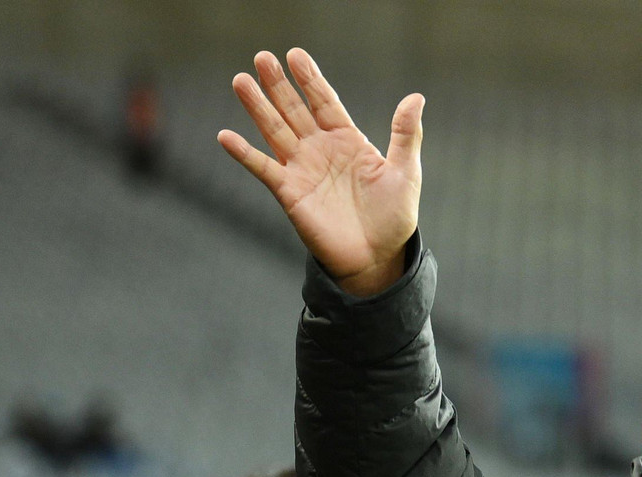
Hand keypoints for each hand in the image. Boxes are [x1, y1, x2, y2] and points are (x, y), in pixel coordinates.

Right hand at [218, 48, 423, 295]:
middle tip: (262, 57)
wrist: (377, 257)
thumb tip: (416, 97)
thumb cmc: (394, 216)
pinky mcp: (289, 193)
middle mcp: (321, 150)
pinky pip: (263, 168)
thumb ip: (406, 134)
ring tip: (240, 80)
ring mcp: (302, 170)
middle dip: (278, 84)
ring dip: (257, 107)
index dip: (310, 79)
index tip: (295, 55)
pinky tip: (226, 136)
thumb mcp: (406, 172)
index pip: (324, 102)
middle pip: (294, 110)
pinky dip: (244, 153)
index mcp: (348, 140)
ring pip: (275, 131)